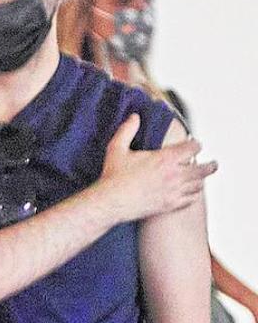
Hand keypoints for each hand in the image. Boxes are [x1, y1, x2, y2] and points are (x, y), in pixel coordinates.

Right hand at [96, 114, 216, 222]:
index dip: (195, 144)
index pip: (192, 148)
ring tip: (201, 178)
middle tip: (213, 164)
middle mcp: (174, 175)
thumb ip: (127, 130)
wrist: (111, 202)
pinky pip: (190, 200)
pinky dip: (193, 195)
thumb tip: (134, 117)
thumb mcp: (117, 148)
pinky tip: (191, 194)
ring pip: (198, 185)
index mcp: (165, 159)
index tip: (195, 144)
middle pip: (203, 169)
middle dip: (210, 165)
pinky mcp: (169, 205)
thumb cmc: (114, 177)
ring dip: (201, 180)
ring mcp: (174, 191)